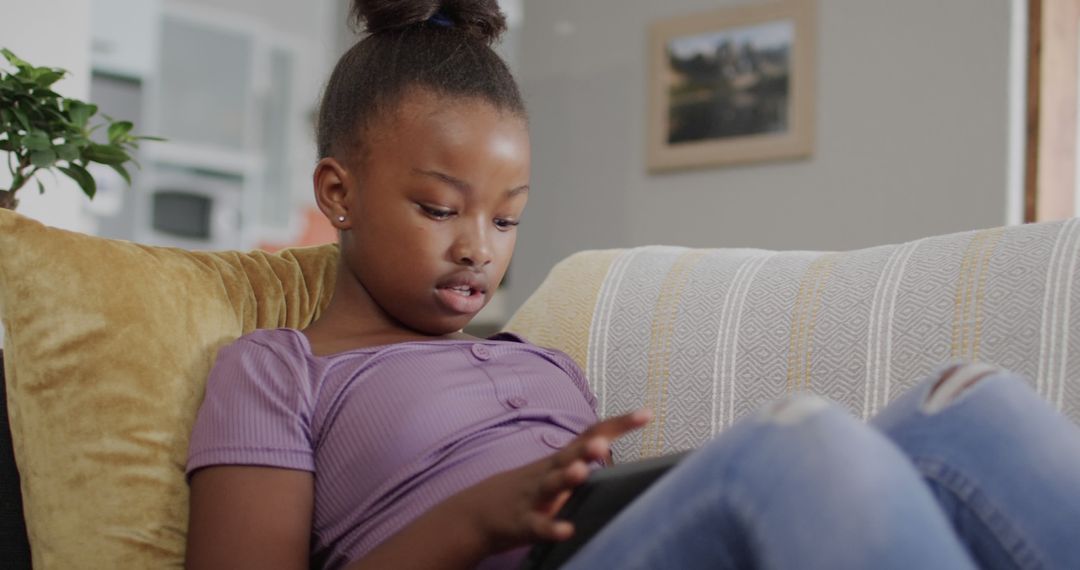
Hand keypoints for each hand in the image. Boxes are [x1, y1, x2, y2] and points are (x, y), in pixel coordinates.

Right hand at [451, 409, 652, 553]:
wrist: (477, 512)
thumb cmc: (527, 490)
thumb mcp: (555, 470)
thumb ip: (583, 460)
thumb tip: (617, 450)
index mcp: (561, 458)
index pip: (592, 434)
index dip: (618, 424)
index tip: (646, 414)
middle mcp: (548, 472)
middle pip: (569, 454)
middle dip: (587, 448)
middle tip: (604, 443)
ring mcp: (534, 496)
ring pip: (551, 484)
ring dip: (567, 477)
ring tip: (582, 472)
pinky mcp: (522, 522)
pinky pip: (538, 525)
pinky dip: (552, 527)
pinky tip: (566, 530)